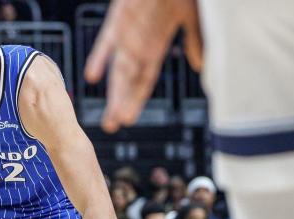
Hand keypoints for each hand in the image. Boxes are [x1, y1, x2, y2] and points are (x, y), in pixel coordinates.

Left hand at [85, 0, 202, 132]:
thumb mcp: (193, 16)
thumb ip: (196, 40)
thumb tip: (202, 69)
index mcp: (156, 44)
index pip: (144, 78)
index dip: (135, 99)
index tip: (128, 121)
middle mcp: (139, 42)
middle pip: (128, 79)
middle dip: (120, 102)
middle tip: (111, 126)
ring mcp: (128, 31)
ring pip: (119, 67)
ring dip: (114, 91)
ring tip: (108, 114)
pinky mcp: (120, 17)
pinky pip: (108, 40)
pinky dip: (101, 57)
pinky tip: (92, 77)